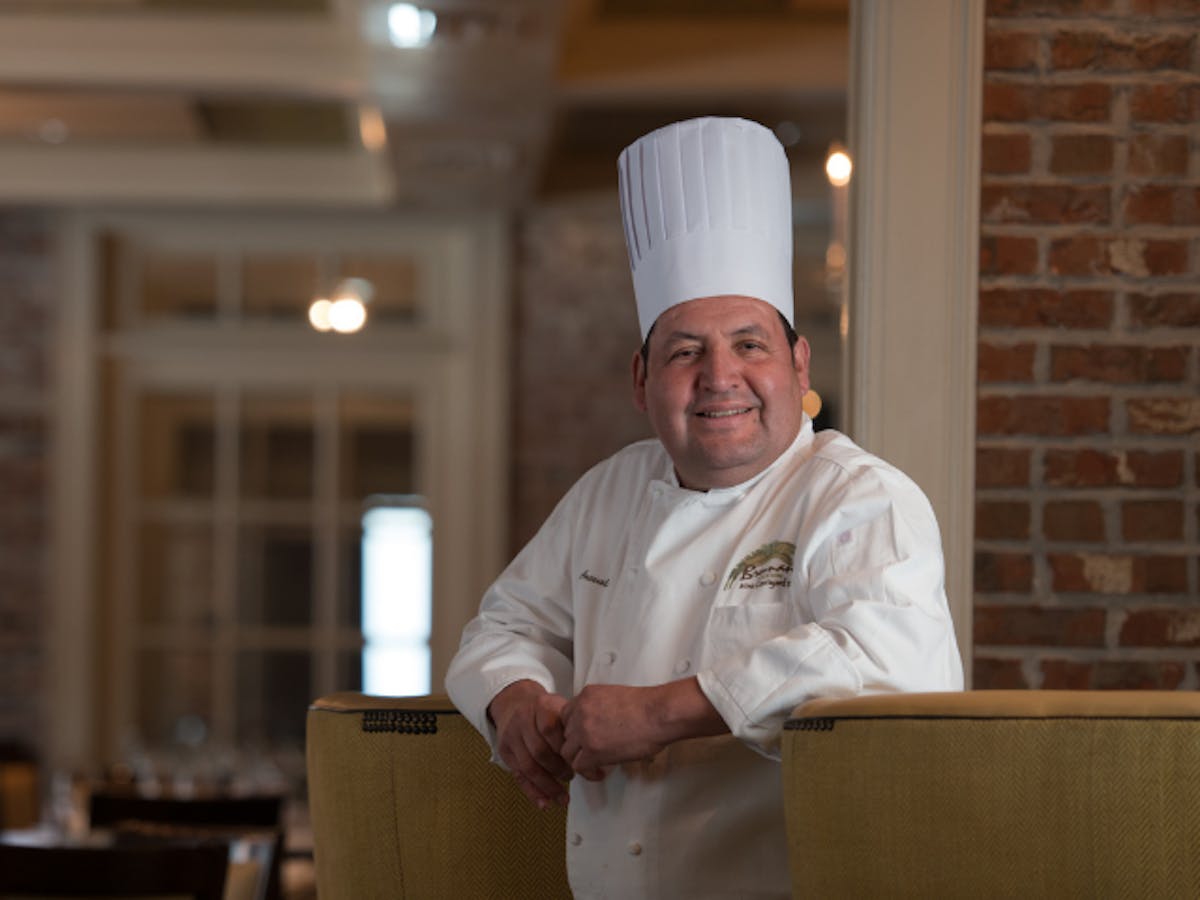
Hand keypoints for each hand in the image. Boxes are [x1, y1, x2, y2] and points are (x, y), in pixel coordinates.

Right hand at [488, 680, 572, 808]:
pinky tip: (544, 803)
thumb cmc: (545, 710)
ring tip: (563, 797)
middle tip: (572, 777)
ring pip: (529, 767)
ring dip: (548, 786)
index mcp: (541, 706)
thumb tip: (598, 761)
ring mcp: (512, 736)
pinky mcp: (505, 751)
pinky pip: (519, 776)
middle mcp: (523, 720)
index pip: (550, 729)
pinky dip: (533, 792)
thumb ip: (576, 729)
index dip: (564, 749)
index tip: (579, 761)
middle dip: (558, 769)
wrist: (516, 703)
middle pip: (539, 751)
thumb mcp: (561, 708)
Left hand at [560, 684, 668, 775]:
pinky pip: (578, 766)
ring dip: (580, 759)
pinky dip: (588, 772)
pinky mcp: (592, 750)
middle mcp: (581, 711)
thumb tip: (600, 724)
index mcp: (587, 695)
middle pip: (565, 733)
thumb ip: (600, 708)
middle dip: (577, 744)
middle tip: (589, 752)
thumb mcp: (615, 697)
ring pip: (568, 751)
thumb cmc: (648, 706)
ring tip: (594, 765)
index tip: (583, 737)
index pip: (567, 715)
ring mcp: (584, 731)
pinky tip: (599, 772)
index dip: (575, 728)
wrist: (658, 714)